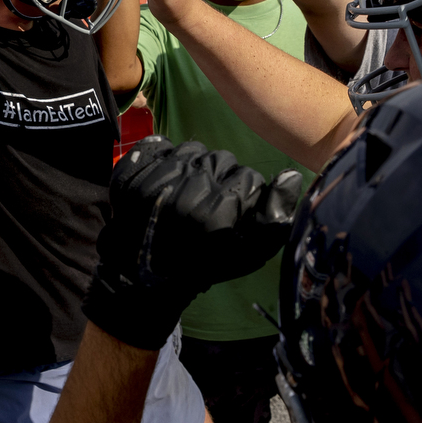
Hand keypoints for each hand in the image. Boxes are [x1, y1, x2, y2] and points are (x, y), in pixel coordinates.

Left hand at [83, 138, 305, 349]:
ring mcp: (154, 182)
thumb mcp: (248, 254)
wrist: (143, 278)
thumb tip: (291, 175)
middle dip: (222, 180)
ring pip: (193, 150)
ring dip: (197, 166)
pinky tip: (168, 179)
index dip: (246, 197)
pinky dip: (166, 156)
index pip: (249, 179)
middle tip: (209, 204)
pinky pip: (157, 144)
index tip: (232, 214)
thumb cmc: (201, 267)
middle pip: (222, 160)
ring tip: (189, 192)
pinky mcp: (130, 177)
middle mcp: (185, 193)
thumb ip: (275, 218)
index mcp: (215, 213)